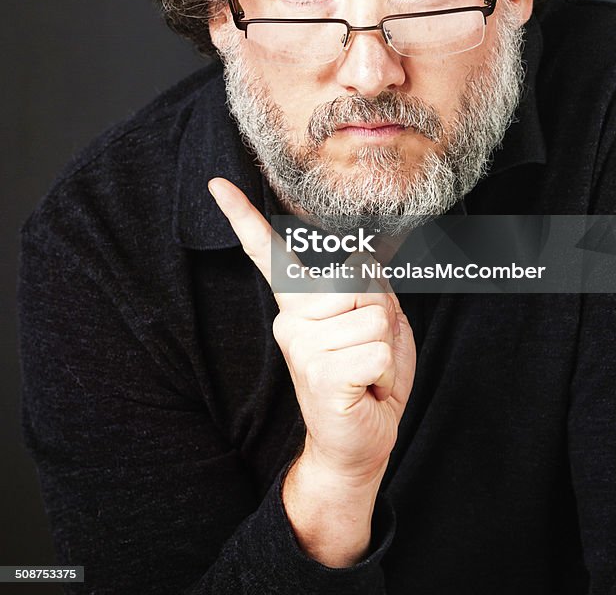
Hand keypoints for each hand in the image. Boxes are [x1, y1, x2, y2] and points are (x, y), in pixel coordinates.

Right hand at [208, 177, 416, 565]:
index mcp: (300, 305)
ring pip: (374, 317)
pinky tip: (363, 390)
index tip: (217, 185)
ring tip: (365, 373)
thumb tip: (359, 260)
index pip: (270, 254)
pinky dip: (384, 373)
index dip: (244, 217)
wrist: (357, 443)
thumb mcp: (376, 322)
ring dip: (384, 348)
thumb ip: (368, 287)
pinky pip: (376, 349)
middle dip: (381, 316)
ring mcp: (301, 346)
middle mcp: (291, 320)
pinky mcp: (318, 372)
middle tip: (366, 353)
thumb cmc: (368, 378)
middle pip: (360, 283)